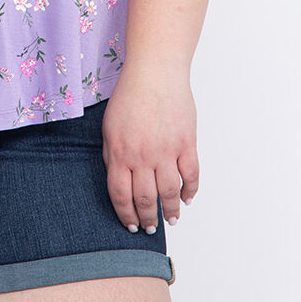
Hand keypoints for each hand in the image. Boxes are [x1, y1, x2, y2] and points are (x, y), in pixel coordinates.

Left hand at [101, 67, 198, 233]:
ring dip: (171, 210)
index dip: (126, 215)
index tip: (131, 225)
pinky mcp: (186, 144)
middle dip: (147, 219)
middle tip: (150, 229)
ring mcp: (166, 151)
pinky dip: (191, 190)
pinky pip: (191, 175)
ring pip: (170, 192)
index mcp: (119, 153)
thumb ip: (111, 154)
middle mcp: (142, 156)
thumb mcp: (109, 126)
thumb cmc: (130, 95)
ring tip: (171, 219)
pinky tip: (187, 198)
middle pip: (145, 199)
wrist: (155, 72)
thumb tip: (116, 178)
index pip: (121, 196)